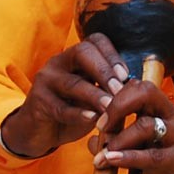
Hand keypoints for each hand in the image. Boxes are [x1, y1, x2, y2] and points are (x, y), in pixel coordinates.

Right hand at [0, 34, 129, 157]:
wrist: (39, 131)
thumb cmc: (71, 110)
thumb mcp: (91, 96)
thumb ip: (108, 89)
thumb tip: (136, 86)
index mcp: (74, 57)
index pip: (94, 41)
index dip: (112, 54)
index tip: (125, 75)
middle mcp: (58, 63)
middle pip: (82, 53)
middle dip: (104, 70)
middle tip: (119, 88)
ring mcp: (46, 81)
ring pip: (73, 83)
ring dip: (94, 94)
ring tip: (110, 106)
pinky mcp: (38, 102)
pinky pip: (60, 107)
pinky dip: (78, 114)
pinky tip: (92, 119)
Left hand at [89, 78, 173, 173]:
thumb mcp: (147, 155)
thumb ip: (123, 145)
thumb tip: (91, 141)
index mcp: (166, 112)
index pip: (141, 87)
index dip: (117, 94)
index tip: (98, 112)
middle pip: (146, 92)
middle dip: (117, 104)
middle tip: (101, 124)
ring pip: (146, 125)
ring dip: (118, 139)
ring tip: (103, 153)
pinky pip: (153, 155)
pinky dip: (128, 157)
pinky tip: (110, 160)